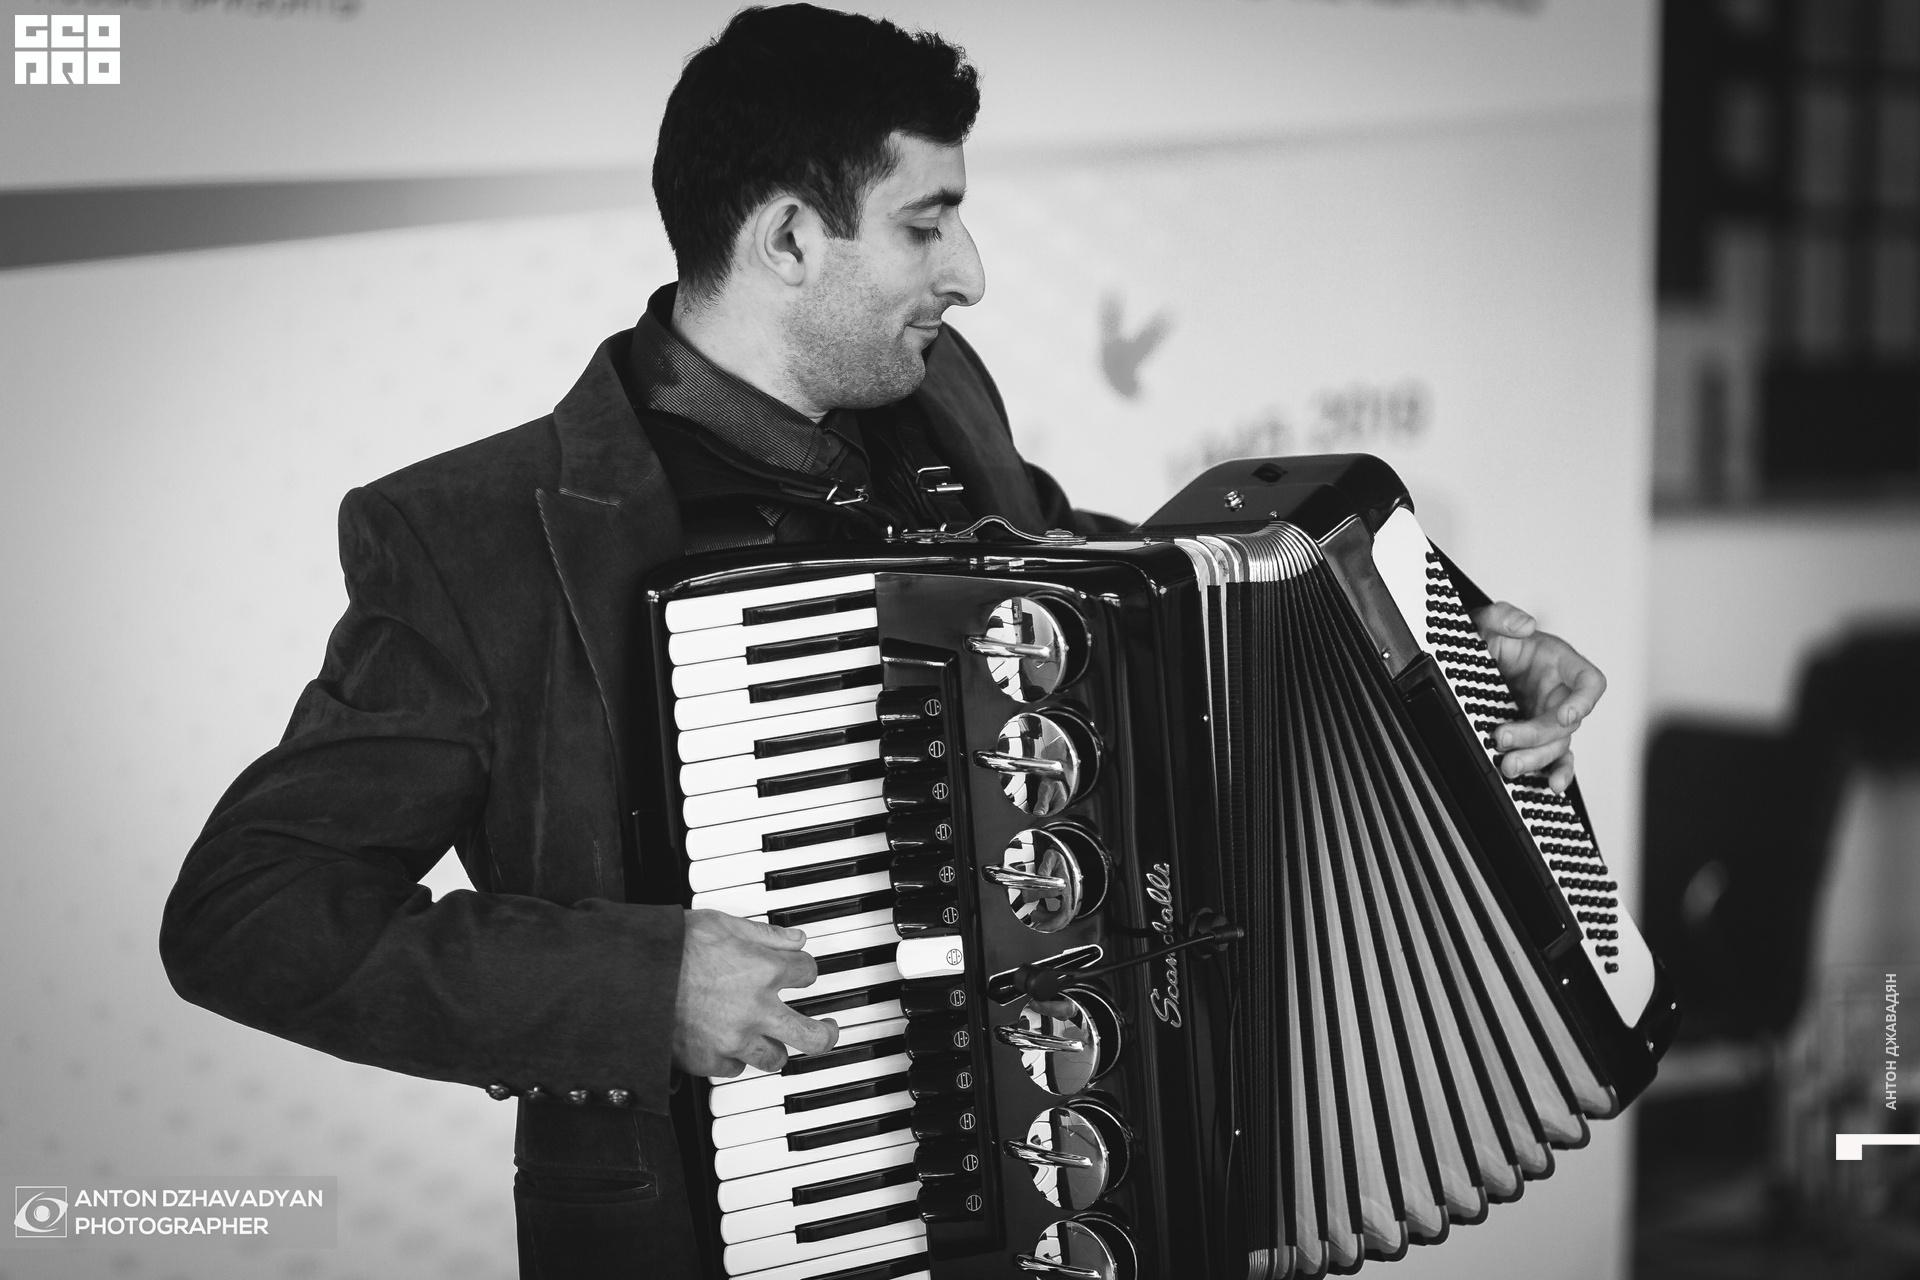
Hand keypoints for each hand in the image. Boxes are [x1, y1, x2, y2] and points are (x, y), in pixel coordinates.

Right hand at [673, 910, 838, 1077]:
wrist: (629, 978)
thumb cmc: (670, 948)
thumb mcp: (722, 924)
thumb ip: (764, 934)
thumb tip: (796, 938)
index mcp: (763, 970)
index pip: (808, 973)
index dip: (805, 970)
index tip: (800, 972)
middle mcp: (756, 1009)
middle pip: (812, 1036)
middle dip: (827, 1035)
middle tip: (828, 1030)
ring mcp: (733, 1040)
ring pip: (775, 1059)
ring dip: (776, 1047)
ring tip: (773, 1040)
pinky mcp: (709, 1061)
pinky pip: (734, 1069)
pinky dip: (734, 1058)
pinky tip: (727, 1043)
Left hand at [1469, 601, 1606, 793]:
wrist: (1475, 658)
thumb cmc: (1491, 638)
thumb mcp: (1488, 621)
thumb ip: (1503, 615)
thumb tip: (1526, 625)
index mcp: (1559, 662)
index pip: (1589, 681)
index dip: (1584, 700)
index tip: (1564, 714)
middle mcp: (1560, 692)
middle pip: (1566, 723)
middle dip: (1536, 735)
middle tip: (1502, 738)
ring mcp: (1550, 716)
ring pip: (1557, 745)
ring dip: (1536, 759)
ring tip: (1508, 766)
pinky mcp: (1537, 735)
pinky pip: (1554, 758)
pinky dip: (1555, 772)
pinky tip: (1549, 786)